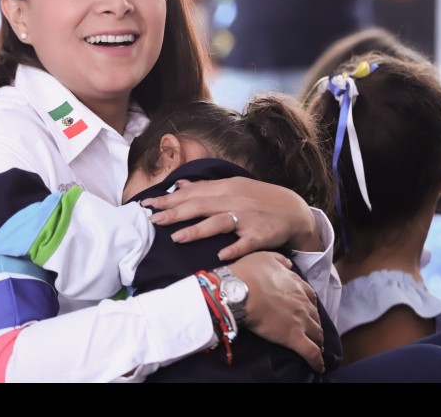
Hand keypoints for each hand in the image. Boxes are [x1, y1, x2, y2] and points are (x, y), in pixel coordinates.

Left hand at [142, 177, 319, 260]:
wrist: (293, 210)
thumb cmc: (258, 199)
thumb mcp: (233, 187)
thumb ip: (205, 188)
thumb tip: (179, 185)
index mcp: (225, 188)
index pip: (192, 193)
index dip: (169, 199)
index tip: (146, 205)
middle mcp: (234, 200)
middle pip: (201, 206)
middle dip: (175, 213)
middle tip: (153, 221)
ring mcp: (248, 218)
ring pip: (220, 223)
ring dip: (198, 230)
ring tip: (177, 238)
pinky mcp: (260, 235)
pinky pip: (245, 243)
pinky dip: (234, 249)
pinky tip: (221, 256)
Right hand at [229, 251, 324, 372]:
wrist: (240, 291)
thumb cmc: (248, 274)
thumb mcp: (266, 257)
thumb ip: (280, 261)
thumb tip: (288, 265)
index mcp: (297, 285)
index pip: (310, 297)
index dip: (309, 305)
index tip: (307, 311)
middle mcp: (303, 302)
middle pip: (315, 316)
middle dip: (315, 324)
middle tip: (312, 331)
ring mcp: (301, 320)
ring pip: (317, 334)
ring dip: (318, 341)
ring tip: (316, 348)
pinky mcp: (294, 338)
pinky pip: (311, 353)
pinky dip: (317, 361)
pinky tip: (318, 367)